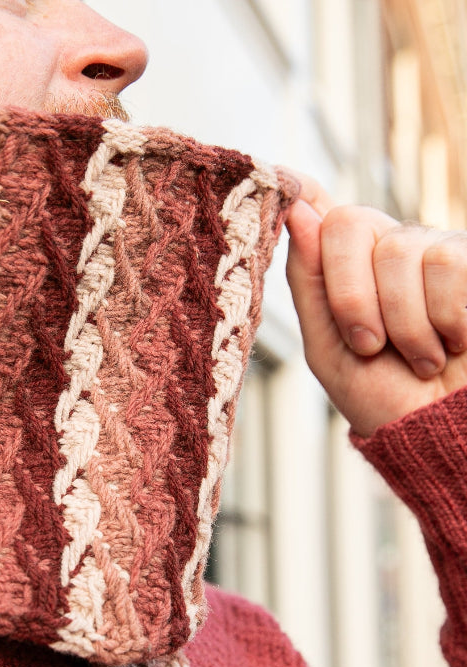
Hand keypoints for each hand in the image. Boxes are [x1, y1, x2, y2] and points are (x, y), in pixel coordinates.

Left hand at [284, 174, 466, 436]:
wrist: (444, 433)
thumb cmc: (386, 398)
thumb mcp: (329, 348)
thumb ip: (310, 282)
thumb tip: (295, 209)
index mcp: (348, 269)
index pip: (321, 213)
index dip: (301, 189)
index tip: (279, 173)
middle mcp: (392, 248)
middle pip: (351, 223)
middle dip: (353, 297)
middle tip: (371, 346)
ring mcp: (440, 250)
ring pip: (402, 250)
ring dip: (406, 323)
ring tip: (423, 358)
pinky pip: (450, 265)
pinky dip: (446, 318)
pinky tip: (455, 342)